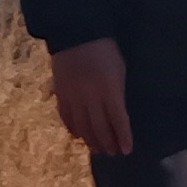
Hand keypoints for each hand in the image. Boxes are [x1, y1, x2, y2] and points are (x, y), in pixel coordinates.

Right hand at [48, 38, 133, 156]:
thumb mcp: (119, 69)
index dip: (123, 137)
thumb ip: (118, 93)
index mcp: (109, 89)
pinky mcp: (60, 93)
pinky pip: (66, 117)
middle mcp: (90, 96)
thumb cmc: (105, 49)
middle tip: (113, 153)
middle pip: (99, 127)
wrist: (75, 33)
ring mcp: (73, 96)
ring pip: (82, 126)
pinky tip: (79, 135)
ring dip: (91, 140)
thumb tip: (118, 116)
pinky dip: (73, 129)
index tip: (127, 150)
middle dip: (107, 143)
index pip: (118, 120)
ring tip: (98, 149)